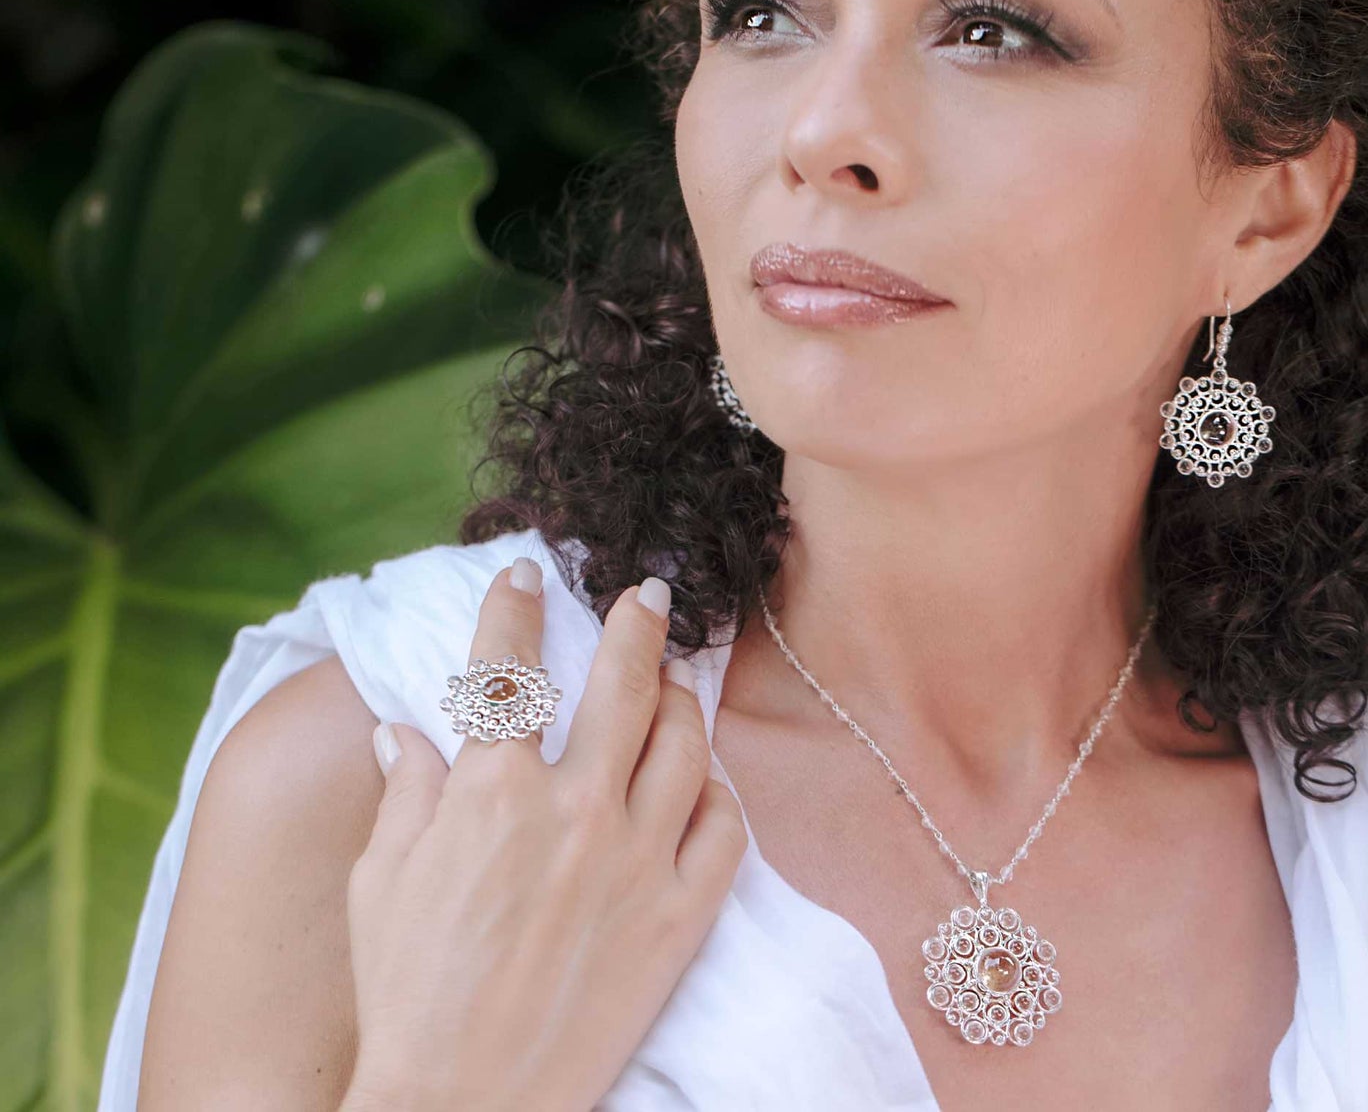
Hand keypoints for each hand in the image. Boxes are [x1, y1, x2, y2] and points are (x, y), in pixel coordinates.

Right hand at [338, 556, 746, 1110]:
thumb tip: (402, 730)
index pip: (509, 671)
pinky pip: (723, 832)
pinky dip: (718, 795)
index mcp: (492, 794)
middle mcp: (574, 811)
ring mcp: (636, 863)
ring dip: (684, 699)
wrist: (462, 1109)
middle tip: (650, 593)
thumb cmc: (405, 997)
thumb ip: (405, 793)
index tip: (527, 572)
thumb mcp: (380, 884)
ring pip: (686, 747)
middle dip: (638, 623)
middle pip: (623, 685)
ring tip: (678, 680)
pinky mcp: (679, 919)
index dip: (515, 609)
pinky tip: (704, 782)